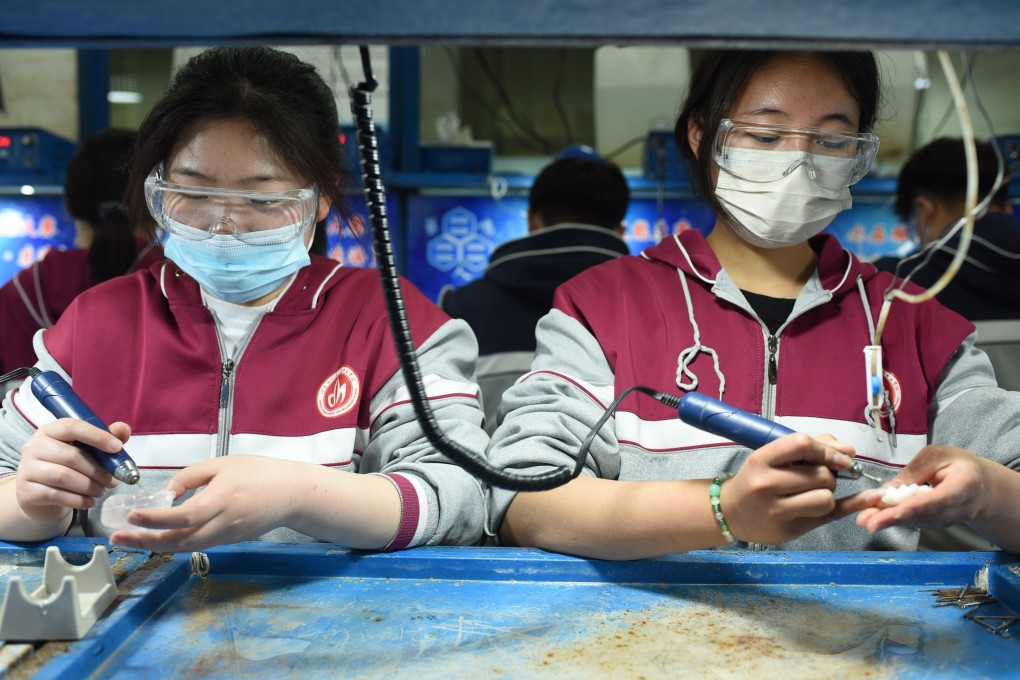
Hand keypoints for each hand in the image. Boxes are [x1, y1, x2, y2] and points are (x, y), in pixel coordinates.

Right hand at [16, 419, 124, 524]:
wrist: (40, 495)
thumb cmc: (68, 466)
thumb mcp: (87, 449)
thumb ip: (106, 438)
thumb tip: (123, 428)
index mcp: (50, 430)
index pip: (72, 427)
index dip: (97, 436)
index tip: (118, 448)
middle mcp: (34, 446)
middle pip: (71, 456)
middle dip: (98, 470)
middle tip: (113, 481)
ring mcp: (27, 469)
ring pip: (64, 477)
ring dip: (90, 486)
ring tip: (102, 491)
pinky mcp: (26, 492)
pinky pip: (56, 495)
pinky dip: (78, 500)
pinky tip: (90, 502)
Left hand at [110, 455, 302, 551]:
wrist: (292, 494)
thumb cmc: (259, 473)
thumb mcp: (224, 464)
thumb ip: (191, 477)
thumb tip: (165, 494)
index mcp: (222, 499)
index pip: (183, 516)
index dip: (156, 519)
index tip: (132, 516)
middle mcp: (223, 523)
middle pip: (179, 540)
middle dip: (145, 541)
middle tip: (118, 538)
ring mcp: (227, 536)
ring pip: (185, 547)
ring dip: (156, 545)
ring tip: (131, 539)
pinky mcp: (229, 541)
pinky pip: (197, 544)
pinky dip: (175, 543)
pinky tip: (158, 537)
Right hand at [722, 433, 860, 544]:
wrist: (731, 512)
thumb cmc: (756, 479)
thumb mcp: (772, 457)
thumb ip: (809, 447)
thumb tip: (849, 450)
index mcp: (761, 460)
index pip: (801, 444)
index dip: (827, 449)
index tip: (840, 457)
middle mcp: (767, 484)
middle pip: (820, 474)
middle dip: (828, 475)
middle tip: (817, 479)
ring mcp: (778, 510)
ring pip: (826, 497)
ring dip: (828, 493)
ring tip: (814, 494)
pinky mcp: (790, 529)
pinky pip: (830, 515)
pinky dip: (852, 506)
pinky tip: (868, 499)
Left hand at [856, 445, 988, 533]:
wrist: (981, 488)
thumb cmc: (958, 466)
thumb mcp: (938, 456)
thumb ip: (915, 471)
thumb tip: (887, 490)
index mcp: (964, 485)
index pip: (939, 499)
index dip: (917, 507)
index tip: (896, 512)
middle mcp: (958, 508)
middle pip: (924, 516)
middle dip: (894, 519)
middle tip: (868, 522)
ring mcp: (947, 520)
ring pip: (916, 522)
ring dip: (890, 522)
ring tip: (864, 520)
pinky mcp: (936, 524)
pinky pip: (914, 522)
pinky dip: (894, 521)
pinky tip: (874, 519)